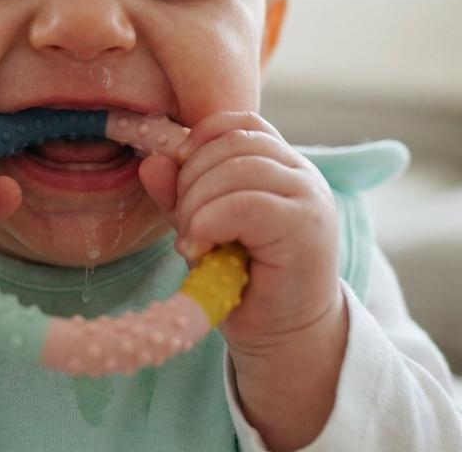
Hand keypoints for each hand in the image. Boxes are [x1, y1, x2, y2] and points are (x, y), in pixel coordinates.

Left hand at [137, 111, 342, 359]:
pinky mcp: (305, 225)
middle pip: (231, 144)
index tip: (179, 178)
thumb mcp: (203, 228)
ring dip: (197, 207)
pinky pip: (244, 204)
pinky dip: (209, 223)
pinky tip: (201, 250)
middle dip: (190, 181)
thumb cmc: (244, 282)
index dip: (201, 139)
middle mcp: (301, 174)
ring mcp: (308, 196)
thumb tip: (153, 161)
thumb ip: (181, 193)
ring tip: (194, 242)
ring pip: (235, 170)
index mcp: (281, 165)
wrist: (284, 338)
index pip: (240, 123)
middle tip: (185, 226)